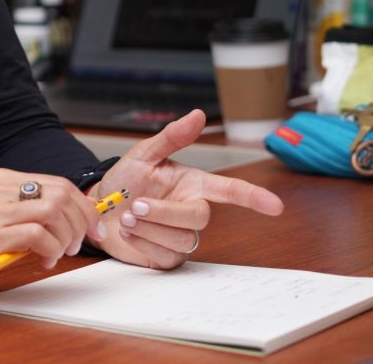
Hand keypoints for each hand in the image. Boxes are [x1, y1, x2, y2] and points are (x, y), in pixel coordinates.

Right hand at [0, 168, 107, 301]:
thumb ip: (27, 212)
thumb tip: (73, 220)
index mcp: (0, 180)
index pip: (57, 183)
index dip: (84, 205)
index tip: (94, 225)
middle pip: (60, 194)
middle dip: (82, 221)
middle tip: (81, 243)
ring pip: (52, 211)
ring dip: (67, 236)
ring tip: (61, 252)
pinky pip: (36, 235)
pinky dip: (51, 250)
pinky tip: (45, 260)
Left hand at [87, 109, 283, 268]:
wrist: (97, 209)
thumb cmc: (124, 181)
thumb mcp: (144, 154)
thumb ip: (171, 137)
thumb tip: (197, 114)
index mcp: (193, 184)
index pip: (230, 190)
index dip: (253, 197)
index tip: (275, 205)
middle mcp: (192, 209)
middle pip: (200, 218)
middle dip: (164, 213)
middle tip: (135, 205)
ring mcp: (182, 236)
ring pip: (182, 239)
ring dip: (148, 228)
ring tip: (127, 217)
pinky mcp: (168, 257)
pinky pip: (165, 256)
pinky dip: (141, 243)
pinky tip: (128, 233)